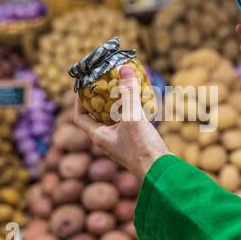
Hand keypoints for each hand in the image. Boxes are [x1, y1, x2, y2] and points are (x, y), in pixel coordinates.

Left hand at [74, 65, 168, 179]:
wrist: (161, 171)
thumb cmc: (142, 149)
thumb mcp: (133, 117)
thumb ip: (129, 93)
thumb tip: (123, 68)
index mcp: (99, 136)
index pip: (80, 117)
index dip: (80, 100)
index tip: (87, 86)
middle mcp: (107, 139)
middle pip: (98, 115)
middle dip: (102, 97)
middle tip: (107, 81)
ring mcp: (121, 141)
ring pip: (115, 117)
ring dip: (118, 102)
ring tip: (124, 86)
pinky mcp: (134, 141)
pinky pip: (128, 121)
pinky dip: (131, 109)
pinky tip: (141, 99)